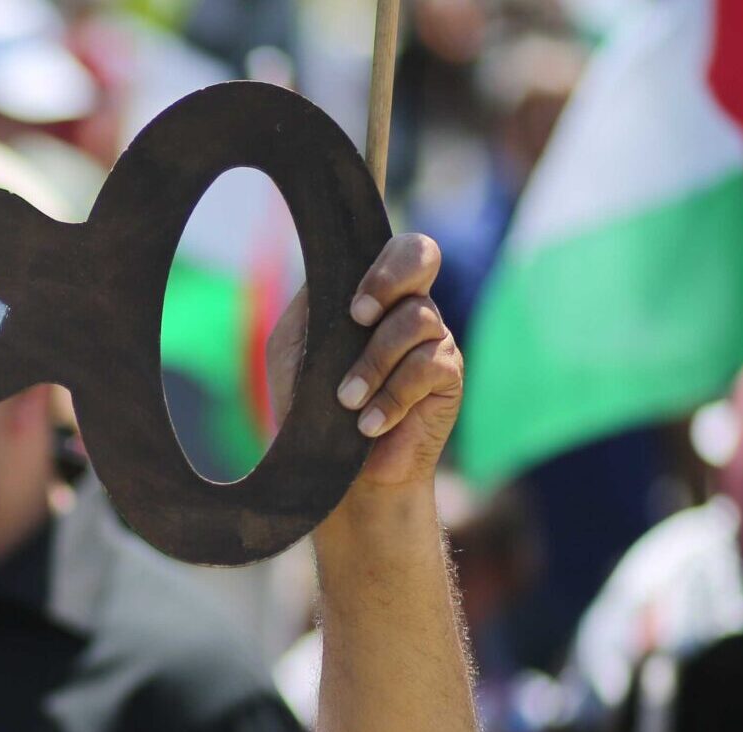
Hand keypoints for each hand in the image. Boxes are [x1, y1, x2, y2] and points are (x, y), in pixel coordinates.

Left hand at [267, 233, 461, 489]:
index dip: (383, 259)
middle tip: (358, 317)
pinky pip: (428, 367)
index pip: (393, 247)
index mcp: (373, 293)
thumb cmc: (311, 408)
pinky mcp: (448, 376)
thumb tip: (333, 275)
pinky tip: (368, 425)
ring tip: (347, 400)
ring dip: (374, 362)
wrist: (336, 473)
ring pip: (417, 319)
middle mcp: (408, 306)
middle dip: (389, 279)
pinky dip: (392, 398)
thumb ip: (310, 305)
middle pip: (422, 254)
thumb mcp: (295, 349)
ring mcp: (433, 338)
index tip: (354, 305)